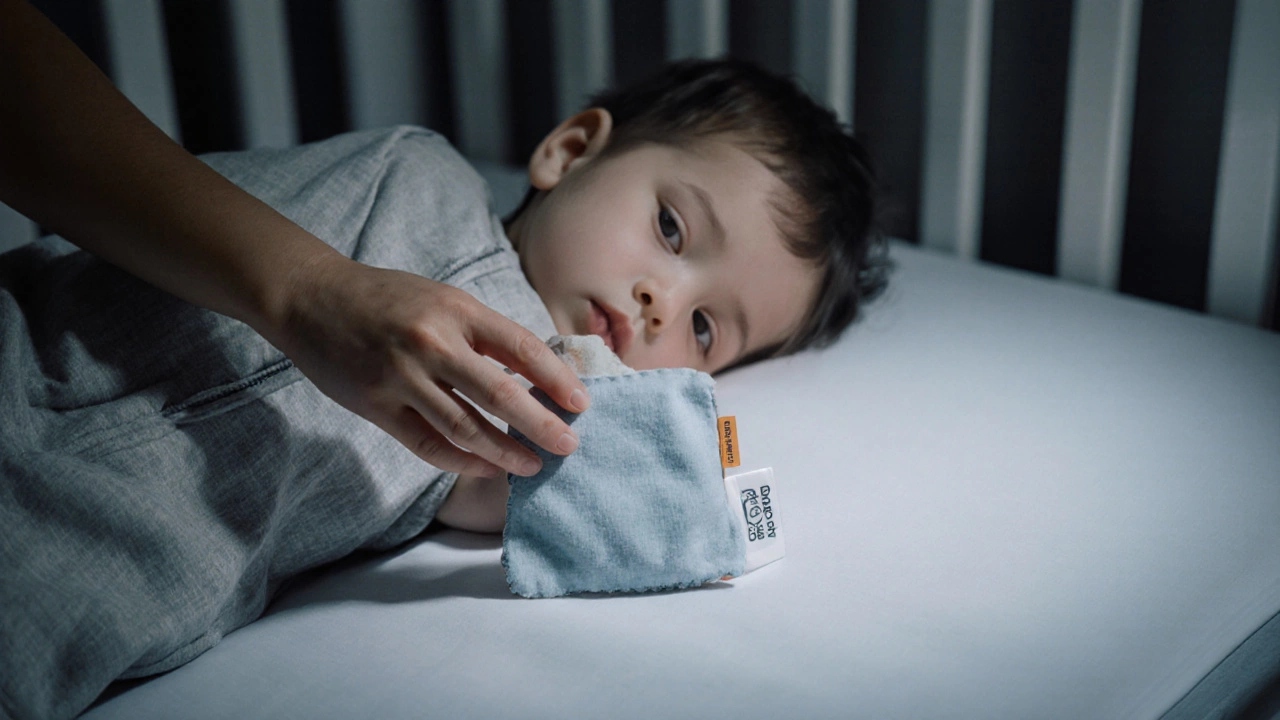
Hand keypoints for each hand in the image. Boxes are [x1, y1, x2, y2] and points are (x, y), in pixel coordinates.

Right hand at [270, 252, 588, 477]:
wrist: (311, 298)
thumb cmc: (387, 299)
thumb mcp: (443, 299)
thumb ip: (484, 334)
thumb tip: (536, 373)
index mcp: (456, 310)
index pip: (522, 349)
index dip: (557, 380)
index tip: (581, 404)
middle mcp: (432, 343)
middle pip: (501, 395)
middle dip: (542, 426)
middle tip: (569, 446)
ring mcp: (401, 377)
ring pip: (465, 428)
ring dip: (505, 452)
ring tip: (532, 465)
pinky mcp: (375, 406)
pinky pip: (427, 443)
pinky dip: (461, 461)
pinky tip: (486, 467)